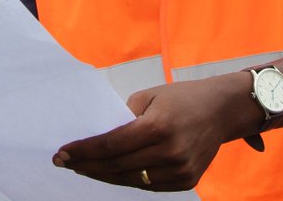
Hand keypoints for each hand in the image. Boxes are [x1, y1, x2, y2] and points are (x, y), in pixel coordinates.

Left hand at [52, 78, 244, 191]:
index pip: (110, 145)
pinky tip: (108, 172)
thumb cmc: (180, 98)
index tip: (61, 154)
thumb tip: (97, 137)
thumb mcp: (149, 97)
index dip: (83, 151)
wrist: (221, 111)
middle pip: (116, 166)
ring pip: (130, 179)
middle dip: (86, 165)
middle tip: (64, 162)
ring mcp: (180, 170)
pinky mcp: (187, 181)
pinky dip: (125, 179)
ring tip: (82, 167)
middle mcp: (170, 152)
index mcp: (158, 126)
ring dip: (102, 175)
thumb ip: (123, 117)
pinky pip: (148, 185)